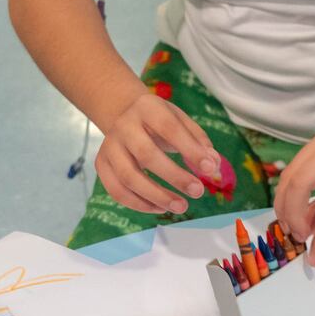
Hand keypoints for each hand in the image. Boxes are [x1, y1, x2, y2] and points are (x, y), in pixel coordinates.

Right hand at [97, 91, 227, 218]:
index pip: (169, 128)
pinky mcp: (101, 164)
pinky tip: (160, 207)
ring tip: (181, 206)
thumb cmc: (160, 121)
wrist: (124, 115)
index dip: (190, 150)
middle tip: (198, 192)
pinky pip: (117, 191)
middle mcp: (124, 125)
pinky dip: (139, 204)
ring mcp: (109, 146)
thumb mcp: (181, 121)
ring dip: (157, 196)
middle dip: (174, 177)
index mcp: (147, 108)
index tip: (209, 169)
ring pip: (128, 177)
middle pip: (147, 155)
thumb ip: (199, 141)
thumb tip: (213, 165)